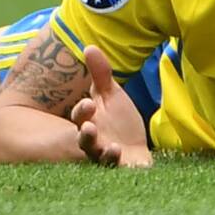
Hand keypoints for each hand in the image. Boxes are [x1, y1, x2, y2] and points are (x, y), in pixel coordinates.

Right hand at [69, 46, 152, 167]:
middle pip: (85, 139)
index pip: (80, 116)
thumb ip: (100, 74)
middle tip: (89, 127)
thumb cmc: (119, 121)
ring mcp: (106, 156)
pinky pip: (118, 168)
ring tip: (110, 147)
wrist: (135, 149)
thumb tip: (89, 46)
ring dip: (102, 152)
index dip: (82, 110)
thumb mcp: (111, 95)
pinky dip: (120, 164)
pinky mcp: (122, 167)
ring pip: (99, 157)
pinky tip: (124, 156)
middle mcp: (93, 141)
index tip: (89, 102)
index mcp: (89, 121)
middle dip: (86, 134)